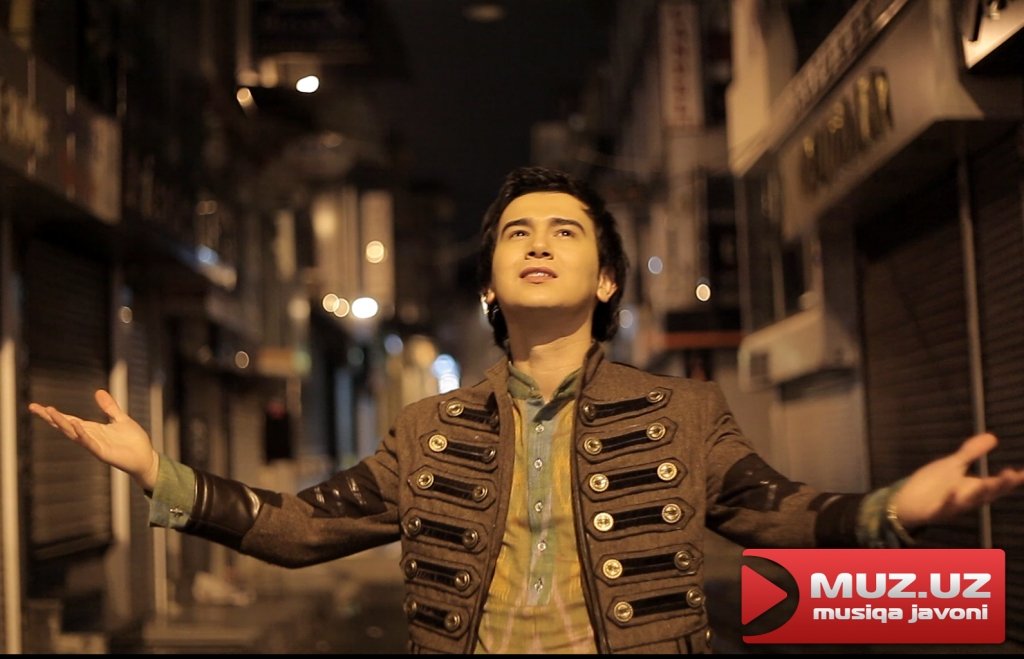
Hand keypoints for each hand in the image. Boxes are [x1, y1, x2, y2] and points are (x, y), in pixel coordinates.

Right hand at [28, 389, 158, 490]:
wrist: (146, 458)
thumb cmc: (134, 441)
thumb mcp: (120, 419)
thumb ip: (109, 407)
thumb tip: (98, 391)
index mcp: (92, 429)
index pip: (69, 419)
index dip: (54, 414)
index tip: (37, 406)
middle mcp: (89, 437)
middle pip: (65, 426)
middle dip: (50, 417)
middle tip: (34, 408)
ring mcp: (94, 445)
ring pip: (73, 433)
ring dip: (62, 423)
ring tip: (50, 411)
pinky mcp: (103, 453)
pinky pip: (89, 443)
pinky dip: (82, 434)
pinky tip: (75, 425)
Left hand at [891, 433, 1023, 527]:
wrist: (907, 501)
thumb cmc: (933, 484)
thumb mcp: (953, 465)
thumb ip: (971, 452)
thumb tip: (993, 437)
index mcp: (973, 488)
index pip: (997, 484)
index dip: (1012, 479)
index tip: (1023, 473)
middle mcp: (967, 499)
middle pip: (987, 493)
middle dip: (1000, 486)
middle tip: (1012, 475)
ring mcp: (951, 506)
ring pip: (969, 502)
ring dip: (978, 494)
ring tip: (987, 484)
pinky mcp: (934, 511)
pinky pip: (943, 507)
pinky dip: (949, 501)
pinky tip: (952, 491)